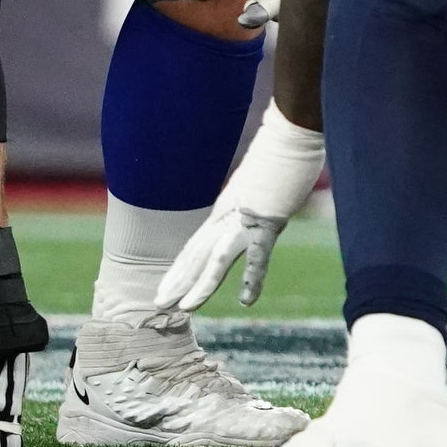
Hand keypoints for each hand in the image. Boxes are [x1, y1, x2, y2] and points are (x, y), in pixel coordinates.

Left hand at [155, 104, 326, 310]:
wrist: (288, 138)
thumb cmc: (279, 153)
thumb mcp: (257, 179)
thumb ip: (251, 194)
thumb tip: (255, 202)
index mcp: (225, 210)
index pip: (196, 245)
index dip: (181, 268)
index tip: (166, 287)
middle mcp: (228, 217)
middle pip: (198, 254)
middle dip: (178, 280)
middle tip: (158, 303)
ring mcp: (245, 221)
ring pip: (216, 259)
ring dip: (199, 284)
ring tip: (183, 308)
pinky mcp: (267, 223)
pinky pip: (258, 256)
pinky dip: (253, 279)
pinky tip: (247, 301)